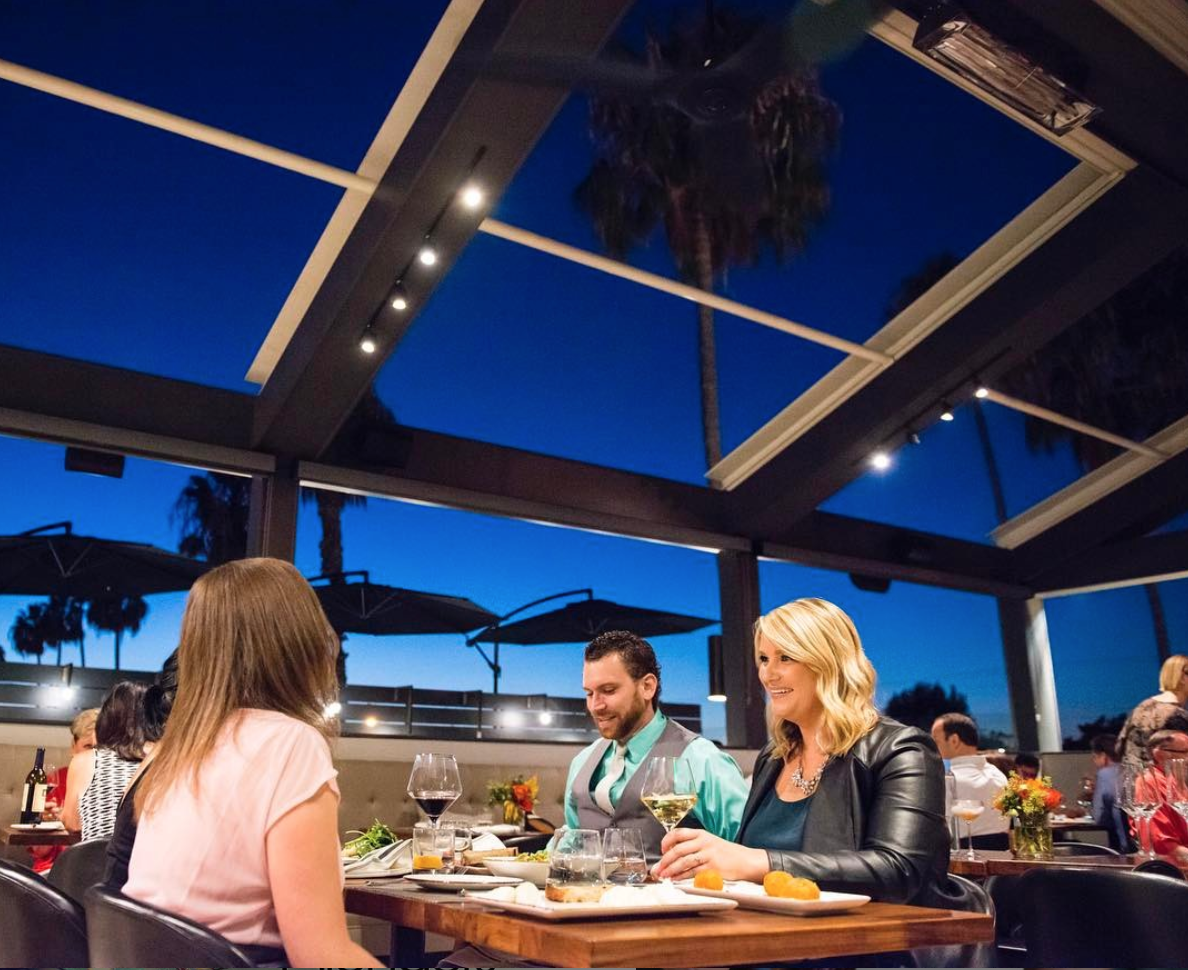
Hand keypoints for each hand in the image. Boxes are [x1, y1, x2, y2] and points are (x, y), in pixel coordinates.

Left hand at [651, 828, 767, 882]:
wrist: (745, 860)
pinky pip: (692, 872)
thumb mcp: (709, 842)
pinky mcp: (712, 868)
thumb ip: (693, 845)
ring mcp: (708, 855)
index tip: (662, 850)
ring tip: (663, 875)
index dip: (666, 841)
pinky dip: (681, 876)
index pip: (678, 833)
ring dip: (671, 870)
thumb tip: (671, 855)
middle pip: (678, 849)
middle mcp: (703, 842)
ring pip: (683, 861)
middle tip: (658, 868)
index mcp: (701, 834)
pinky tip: (676, 879)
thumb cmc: (726, 853)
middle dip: (665, 860)